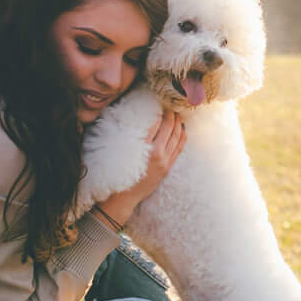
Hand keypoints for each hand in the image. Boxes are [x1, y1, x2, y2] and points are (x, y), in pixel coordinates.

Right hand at [97, 110, 184, 227]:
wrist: (123, 197)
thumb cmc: (118, 173)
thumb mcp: (122, 151)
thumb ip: (132, 136)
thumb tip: (139, 120)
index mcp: (144, 148)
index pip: (155, 124)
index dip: (159, 112)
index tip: (160, 103)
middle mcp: (157, 154)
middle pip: (169, 128)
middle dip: (171, 115)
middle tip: (171, 106)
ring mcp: (164, 162)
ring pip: (176, 137)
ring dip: (179, 124)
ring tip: (178, 115)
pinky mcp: (167, 168)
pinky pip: (179, 149)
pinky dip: (182, 137)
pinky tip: (182, 130)